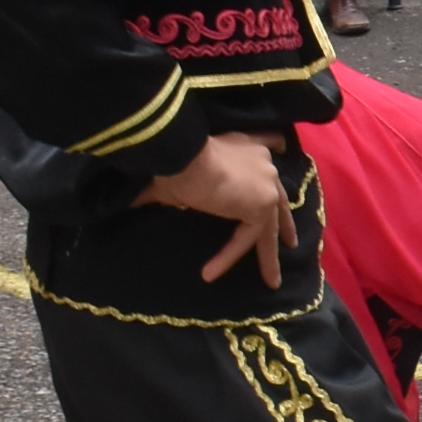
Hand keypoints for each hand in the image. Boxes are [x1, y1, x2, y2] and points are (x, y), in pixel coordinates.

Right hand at [140, 130, 296, 283]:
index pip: (269, 142)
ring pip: (268, 227)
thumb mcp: (176, 170)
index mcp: (246, 146)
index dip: (274, 147)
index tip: (281, 150)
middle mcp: (263, 162)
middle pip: (278, 195)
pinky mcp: (262, 207)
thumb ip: (171, 187)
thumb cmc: (175, 159)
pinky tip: (210, 272)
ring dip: (268, 256)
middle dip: (285, 219)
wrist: (183, 156)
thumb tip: (131, 198)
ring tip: (271, 279)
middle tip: (290, 240)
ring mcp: (267, 185)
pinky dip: (228, 257)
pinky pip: (247, 239)